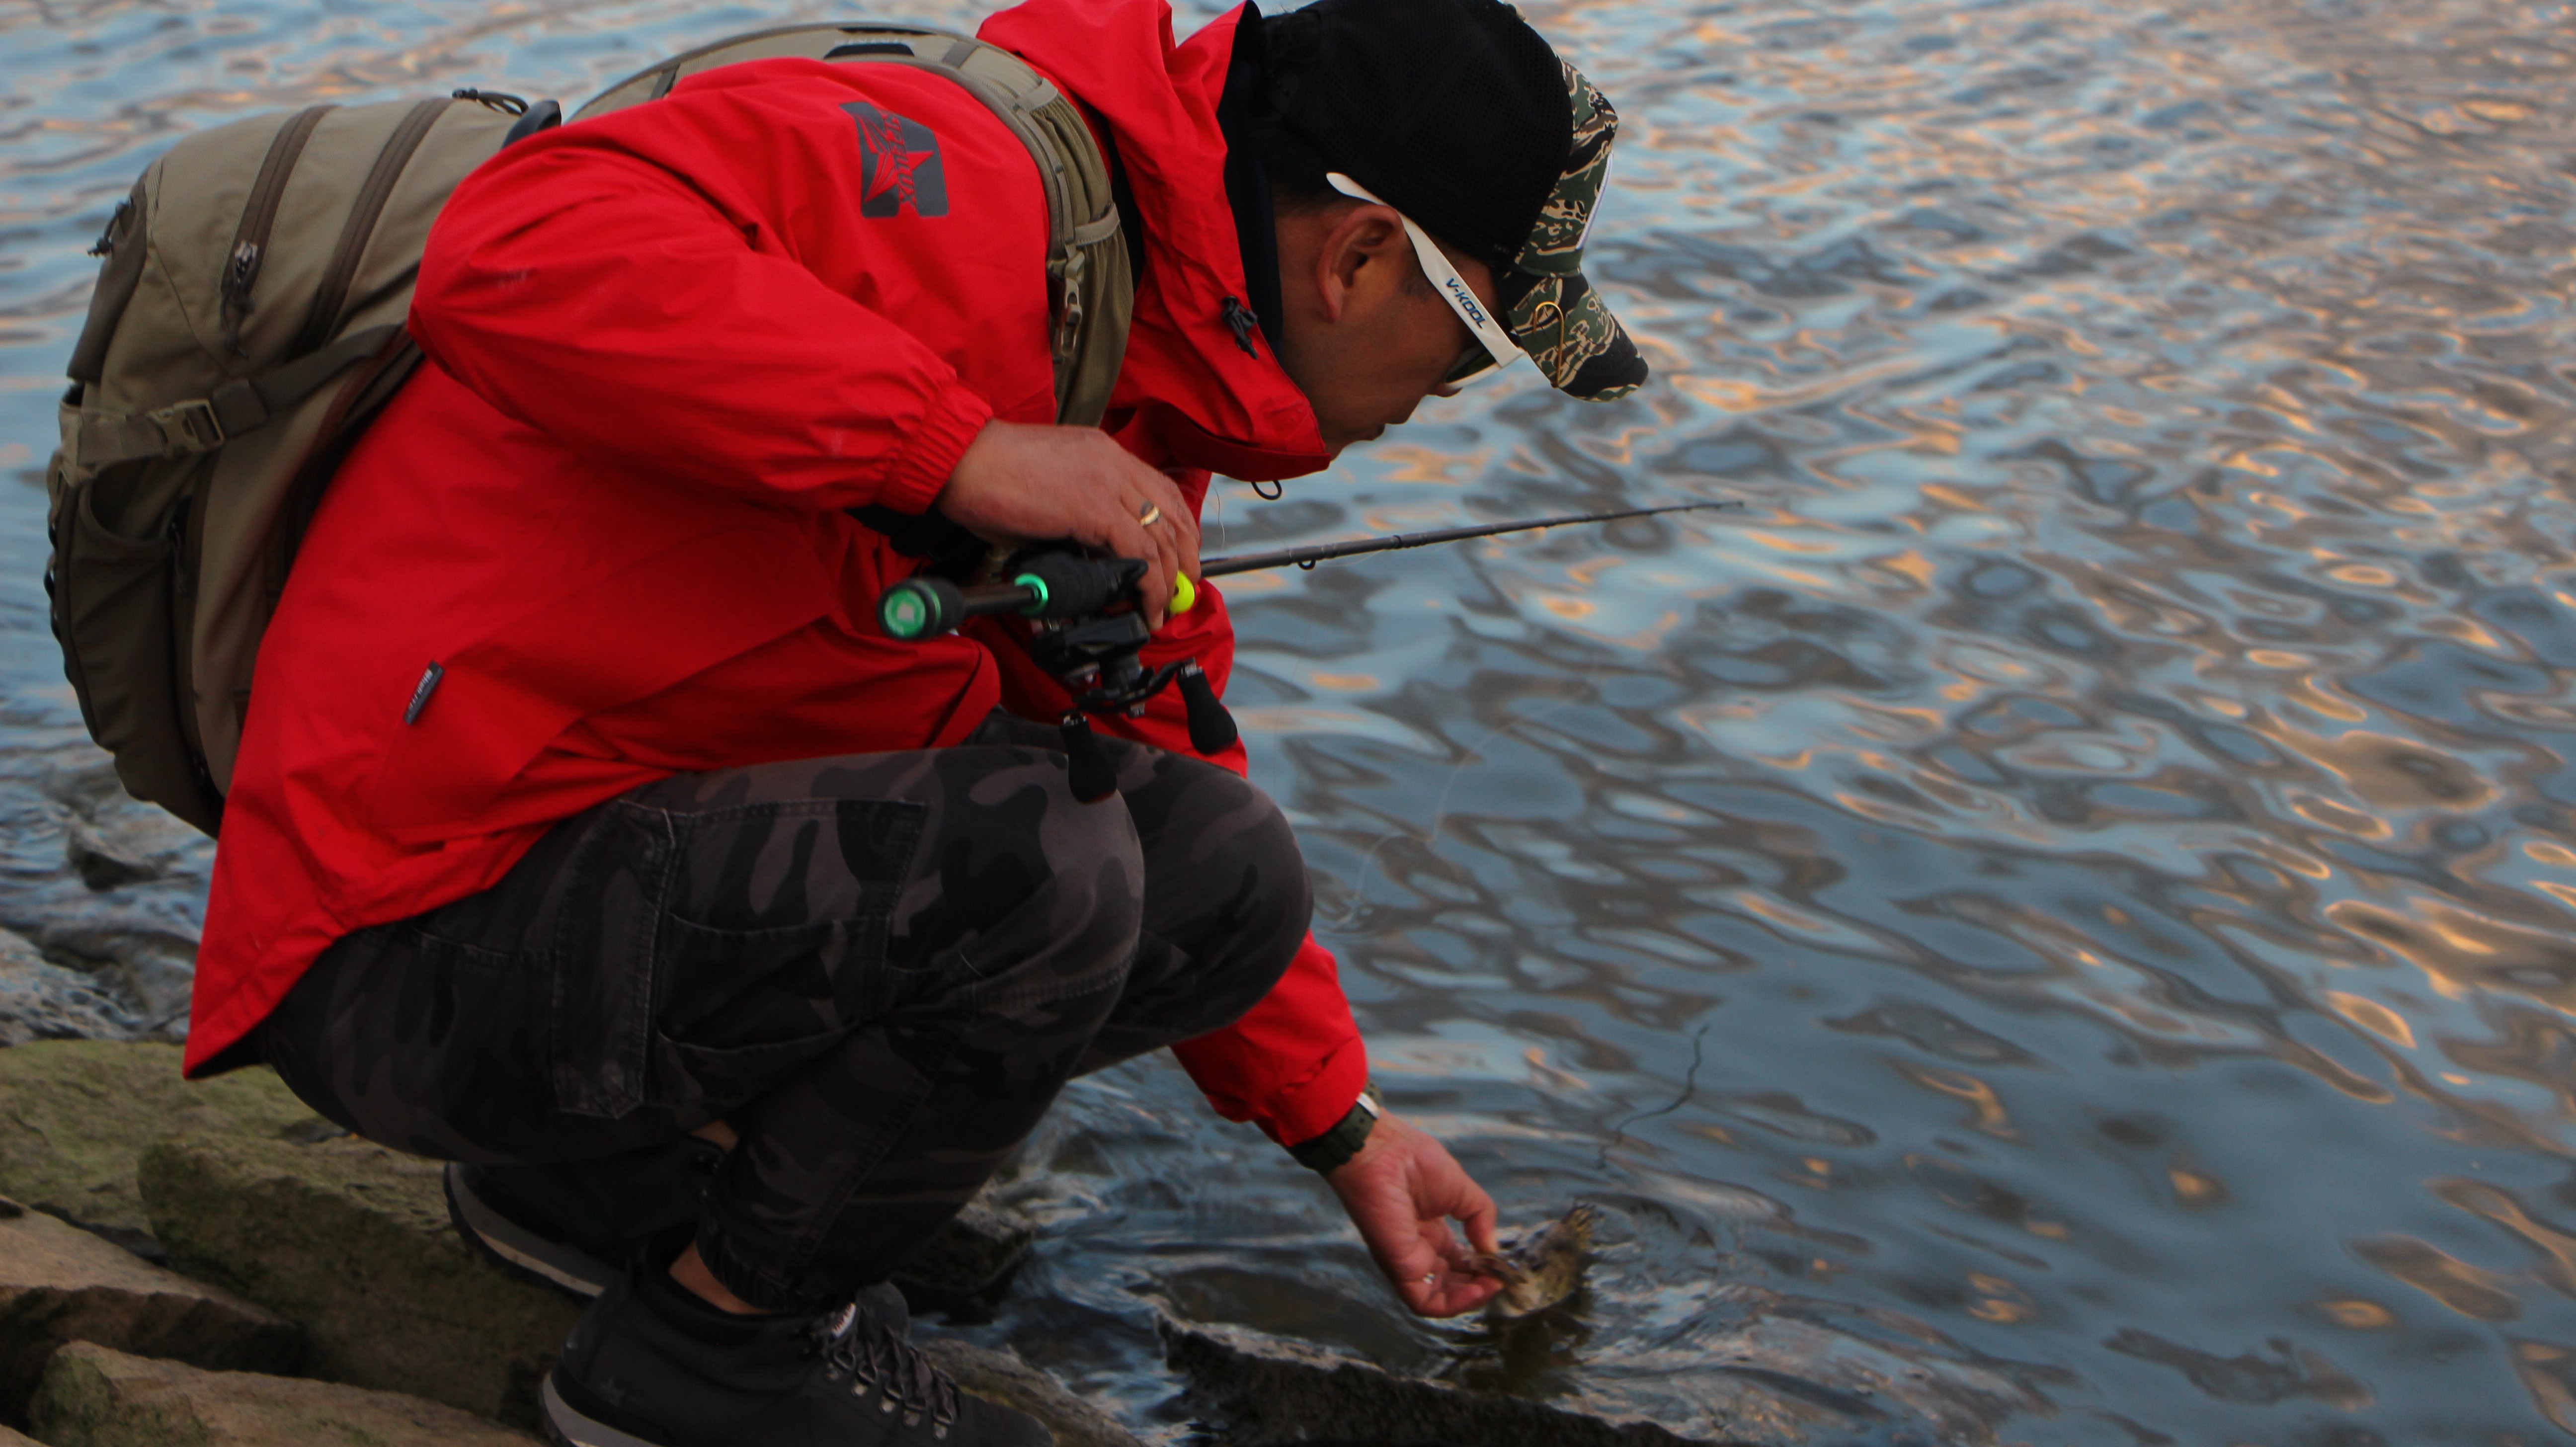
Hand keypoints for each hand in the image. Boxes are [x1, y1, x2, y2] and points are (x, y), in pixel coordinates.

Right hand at [937, 420, 1199, 627]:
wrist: (960, 458)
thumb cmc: (988, 473)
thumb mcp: (1048, 487)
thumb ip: (1077, 512)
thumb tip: (1087, 550)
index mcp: (1103, 452)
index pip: (1161, 489)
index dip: (1179, 528)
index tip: (1179, 558)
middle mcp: (1113, 462)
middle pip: (1172, 514)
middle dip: (1184, 558)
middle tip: (1180, 591)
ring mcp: (1107, 483)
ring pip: (1161, 537)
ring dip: (1168, 581)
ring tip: (1160, 610)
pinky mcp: (1095, 509)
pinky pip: (1141, 553)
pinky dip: (1150, 585)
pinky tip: (1144, 606)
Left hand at [1325, 1111, 1504, 1316]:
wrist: (1382, 1152)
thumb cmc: (1414, 1161)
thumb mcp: (1461, 1189)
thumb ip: (1479, 1218)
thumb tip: (1491, 1249)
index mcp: (1430, 1230)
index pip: (1457, 1263)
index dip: (1481, 1268)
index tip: (1499, 1264)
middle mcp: (1418, 1249)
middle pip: (1450, 1284)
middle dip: (1477, 1286)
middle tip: (1498, 1278)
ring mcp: (1407, 1260)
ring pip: (1437, 1299)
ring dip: (1468, 1300)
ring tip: (1490, 1286)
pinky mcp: (1399, 1267)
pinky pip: (1424, 1301)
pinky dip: (1453, 1304)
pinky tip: (1475, 1289)